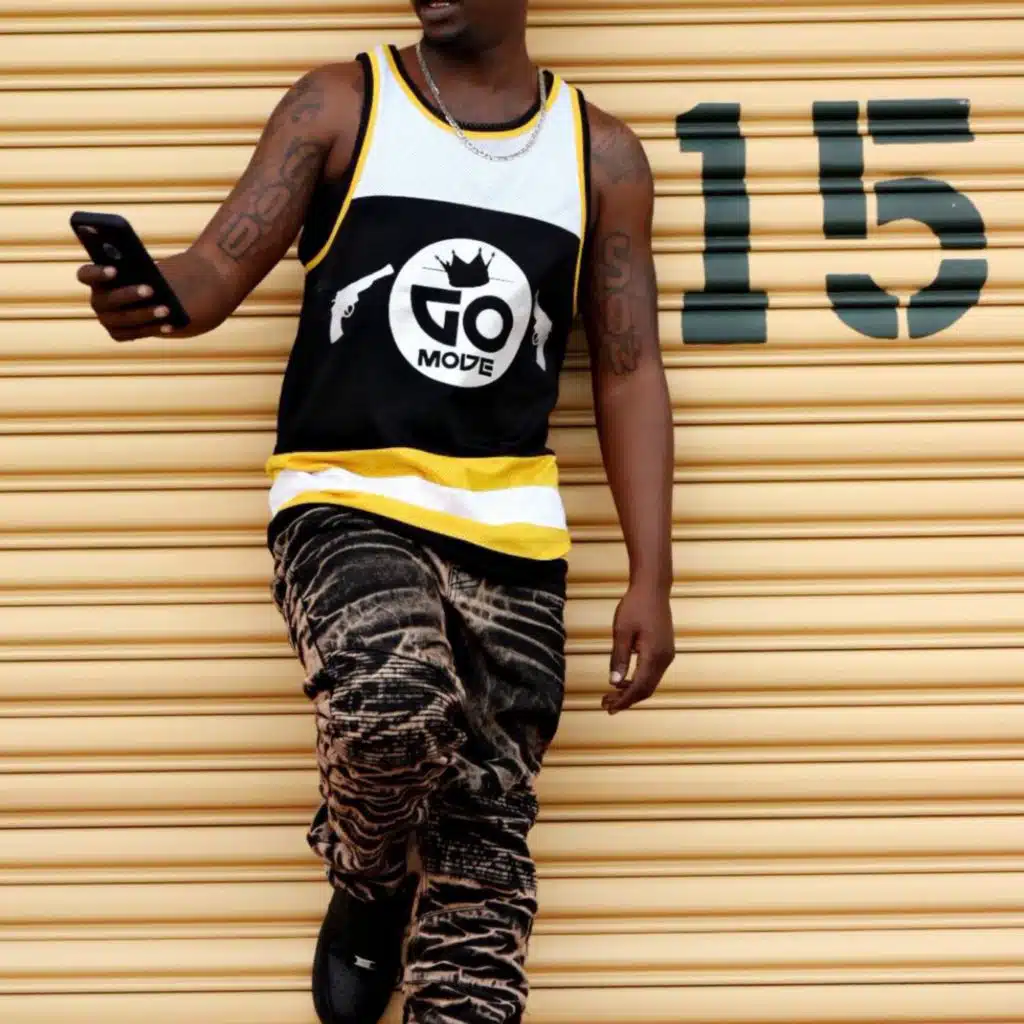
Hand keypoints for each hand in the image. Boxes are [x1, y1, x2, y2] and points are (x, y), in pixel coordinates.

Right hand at [76, 263, 179, 342]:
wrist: (151, 298)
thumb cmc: (144, 275)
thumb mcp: (141, 266)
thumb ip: (139, 261)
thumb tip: (154, 266)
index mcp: (94, 279)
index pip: (85, 275)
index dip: (97, 273)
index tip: (115, 270)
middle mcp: (97, 300)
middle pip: (108, 299)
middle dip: (130, 294)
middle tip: (151, 289)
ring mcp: (106, 319)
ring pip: (123, 318)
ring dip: (145, 314)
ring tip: (167, 309)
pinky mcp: (118, 333)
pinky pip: (134, 333)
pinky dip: (153, 329)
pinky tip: (170, 325)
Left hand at [603, 582, 674, 714]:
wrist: (653, 589)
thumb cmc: (635, 606)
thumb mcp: (621, 632)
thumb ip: (619, 658)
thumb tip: (614, 682)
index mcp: (654, 656)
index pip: (639, 688)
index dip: (624, 700)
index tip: (609, 707)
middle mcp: (664, 659)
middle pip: (647, 690)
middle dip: (627, 700)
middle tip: (606, 705)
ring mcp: (667, 655)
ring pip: (650, 683)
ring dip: (632, 691)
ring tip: (612, 694)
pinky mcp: (665, 651)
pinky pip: (653, 673)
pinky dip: (639, 681)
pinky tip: (624, 680)